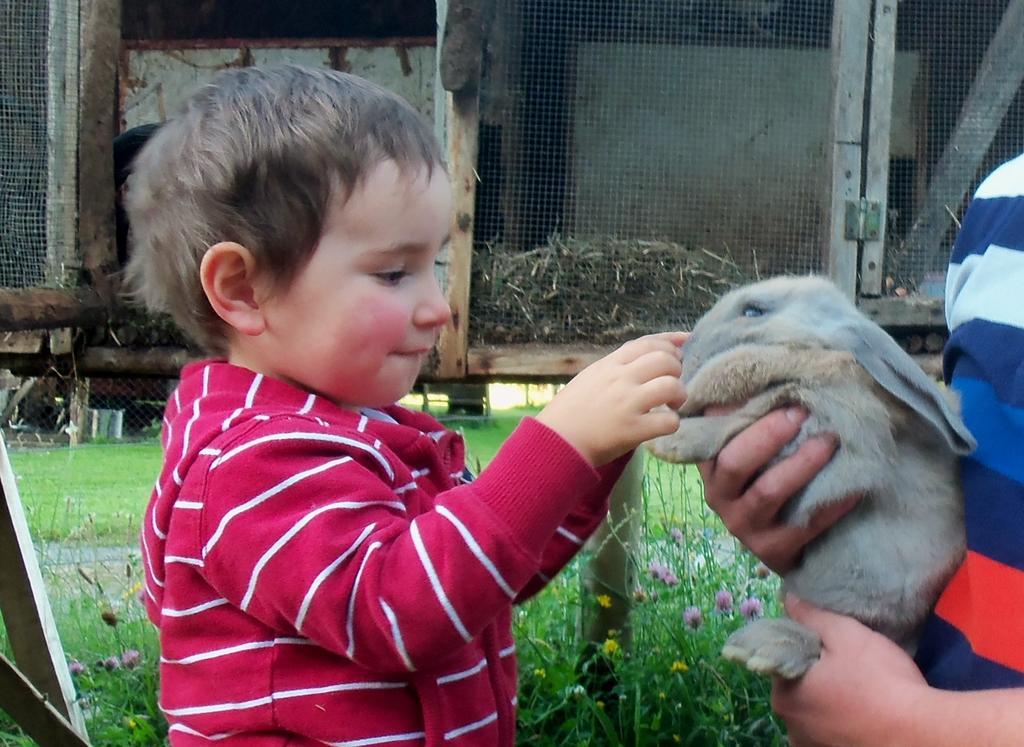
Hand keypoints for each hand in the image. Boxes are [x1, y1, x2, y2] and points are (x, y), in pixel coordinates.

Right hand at [536, 332, 686, 465]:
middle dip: (677, 370)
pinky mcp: (633, 430)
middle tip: (671, 385)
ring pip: (671, 386)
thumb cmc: (569, 412)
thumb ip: (614, 367)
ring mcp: (627, 404)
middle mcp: (619, 379)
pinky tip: (662, 426)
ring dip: (679, 395)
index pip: (646, 343)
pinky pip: (668, 421)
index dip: (669, 343)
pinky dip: (672, 423)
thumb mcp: (589, 378)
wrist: (554, 442)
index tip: (682, 347)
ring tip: (671, 405)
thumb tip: (644, 358)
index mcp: (608, 365)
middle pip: (665, 360)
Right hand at [698, 407, 858, 573]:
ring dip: (801, 463)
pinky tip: (854, 484)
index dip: (736, 415)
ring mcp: (745, 526)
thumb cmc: (764, 481)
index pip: (711, 438)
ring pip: (768, 491)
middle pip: (734, 463)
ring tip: (830, 441)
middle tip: (802, 412)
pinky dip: (831, 503)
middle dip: (768, 435)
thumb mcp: (747, 452)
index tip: (774, 395)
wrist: (778, 543)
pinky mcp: (773, 549)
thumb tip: (765, 378)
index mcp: (710, 468)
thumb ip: (746, 421)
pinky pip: (804, 523)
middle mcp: (720, 497)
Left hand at [772, 596, 928, 746]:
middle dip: (816, 677)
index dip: (806, 650)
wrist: (922, 735)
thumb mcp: (846, 635)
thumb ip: (813, 617)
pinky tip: (863, 715)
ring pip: (815, 714)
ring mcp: (811, 746)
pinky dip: (842, 724)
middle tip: (849, 667)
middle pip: (798, 690)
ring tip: (860, 691)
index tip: (831, 647)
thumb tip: (788, 601)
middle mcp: (790, 726)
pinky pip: (831, 735)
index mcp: (783, 695)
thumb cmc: (879, 681)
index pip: (784, 662)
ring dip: (829, 704)